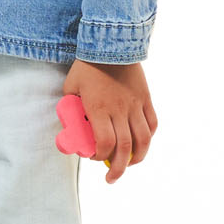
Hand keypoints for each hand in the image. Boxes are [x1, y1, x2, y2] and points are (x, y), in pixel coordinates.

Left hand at [63, 60, 156, 184]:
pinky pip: (152, 123)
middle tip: (111, 178)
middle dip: (118, 168)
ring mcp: (136, 105)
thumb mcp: (71, 88)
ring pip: (143, 139)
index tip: (93, 158)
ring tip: (129, 166)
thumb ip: (72, 110)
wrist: (111, 44)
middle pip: (125, 147)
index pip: (105, 142)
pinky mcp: (146, 99)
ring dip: (137, 158)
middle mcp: (120, 110)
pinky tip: (141, 145)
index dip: (100, 156)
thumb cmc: (86, 67)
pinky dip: (148, 138)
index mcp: (99, 109)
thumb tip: (71, 128)